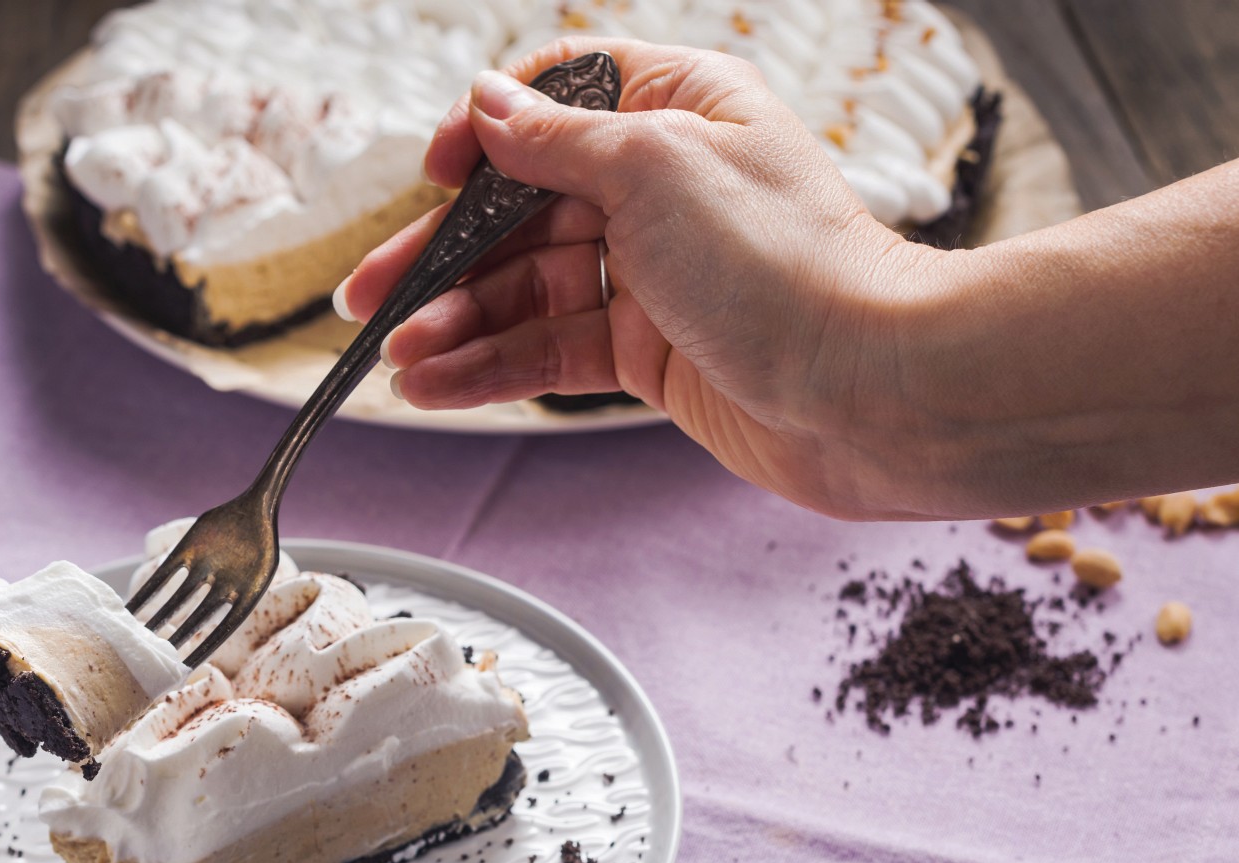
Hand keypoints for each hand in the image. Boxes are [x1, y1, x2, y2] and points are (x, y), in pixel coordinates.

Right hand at [340, 37, 946, 518]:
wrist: (870, 390)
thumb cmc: (788, 263)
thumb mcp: (653, 166)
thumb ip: (556, 139)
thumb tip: (488, 102)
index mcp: (678, 109)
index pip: (558, 96)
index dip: (487, 133)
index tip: (437, 174)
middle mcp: (663, 186)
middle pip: (523, 208)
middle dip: (443, 255)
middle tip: (368, 297)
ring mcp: (653, 273)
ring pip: (527, 289)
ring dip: (457, 324)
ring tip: (400, 360)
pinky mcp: (649, 352)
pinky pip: (550, 350)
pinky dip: (492, 368)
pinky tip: (436, 386)